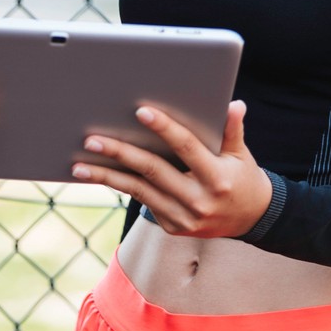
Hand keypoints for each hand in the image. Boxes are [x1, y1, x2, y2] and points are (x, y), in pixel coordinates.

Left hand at [70, 101, 271, 237]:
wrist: (251, 220)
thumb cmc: (243, 177)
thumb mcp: (242, 154)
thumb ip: (233, 130)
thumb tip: (234, 104)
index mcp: (217, 178)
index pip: (187, 148)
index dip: (165, 129)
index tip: (141, 111)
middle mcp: (198, 201)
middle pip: (153, 171)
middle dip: (121, 154)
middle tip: (92, 139)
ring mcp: (183, 218)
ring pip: (139, 191)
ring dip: (107, 176)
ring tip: (79, 164)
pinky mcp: (172, 227)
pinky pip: (142, 202)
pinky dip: (120, 186)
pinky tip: (99, 174)